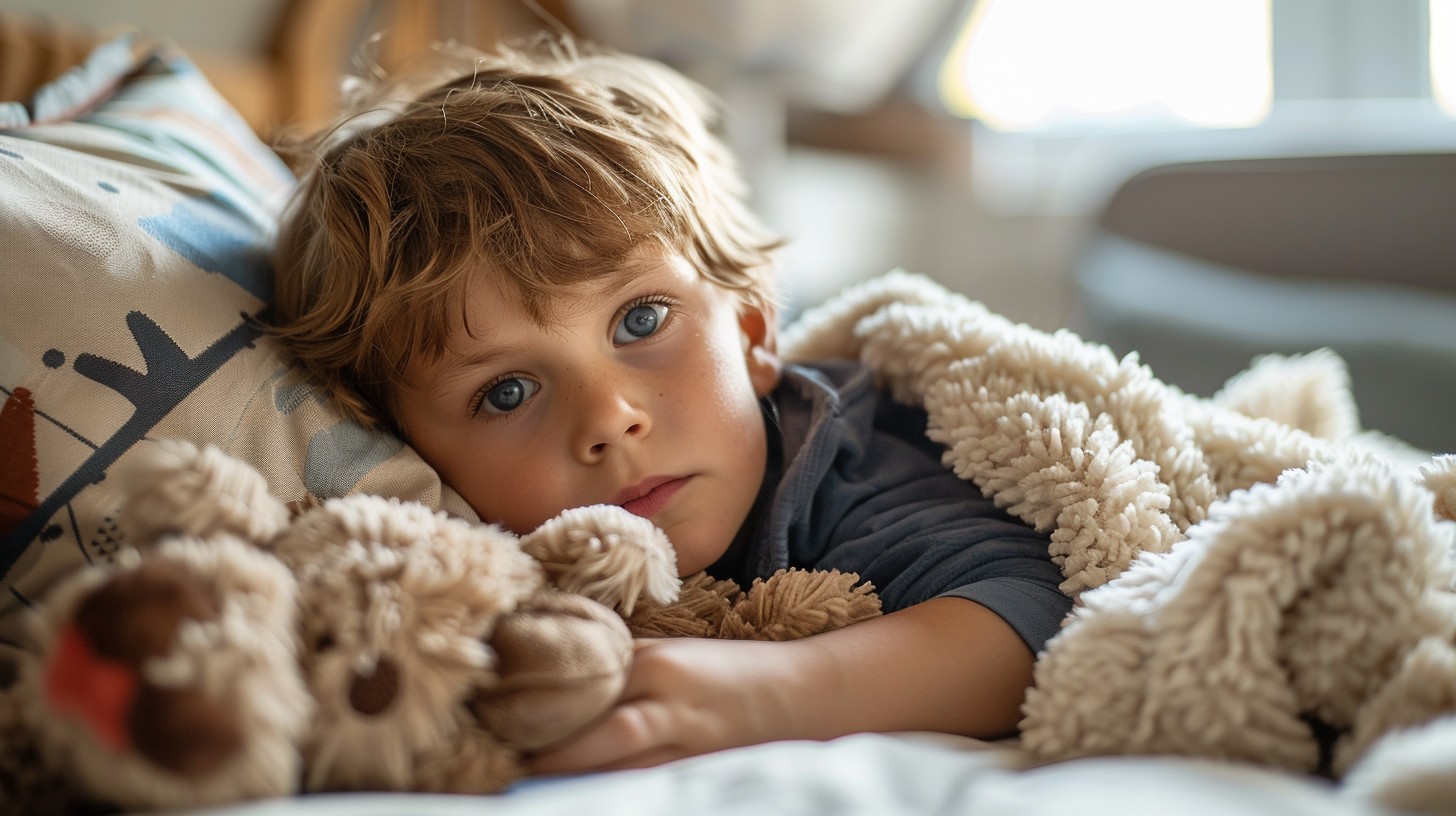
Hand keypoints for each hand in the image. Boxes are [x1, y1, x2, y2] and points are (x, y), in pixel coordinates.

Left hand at [525, 636, 814, 773]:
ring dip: (571, 778)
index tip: (493, 711)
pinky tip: (581, 800)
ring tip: (525, 785)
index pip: (588, 677)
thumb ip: (623, 667)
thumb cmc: (731, 674)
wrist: (804, 695)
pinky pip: (647, 788)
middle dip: (547, 750)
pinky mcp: (702, 771)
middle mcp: (670, 698)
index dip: (540, 698)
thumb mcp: (676, 657)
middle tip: (498, 761)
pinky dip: (612, 794)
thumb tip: (556, 678)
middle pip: (597, 729)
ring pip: (618, 766)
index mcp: (659, 661)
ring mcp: (689, 741)